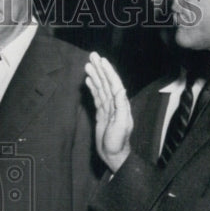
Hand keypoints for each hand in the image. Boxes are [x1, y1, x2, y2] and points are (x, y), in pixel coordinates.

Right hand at [85, 52, 132, 172]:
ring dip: (95, 76)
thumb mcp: (121, 124)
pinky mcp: (101, 113)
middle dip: (100, 69)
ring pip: (100, 88)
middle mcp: (115, 103)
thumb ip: (121, 106)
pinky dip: (93, 87)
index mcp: (121, 104)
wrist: (113, 154)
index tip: (101, 60)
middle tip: (92, 56)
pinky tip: (89, 80)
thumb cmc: (118, 142)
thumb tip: (120, 89)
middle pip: (106, 82)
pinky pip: (97, 97)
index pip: (114, 83)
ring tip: (88, 65)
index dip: (108, 71)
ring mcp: (108, 108)